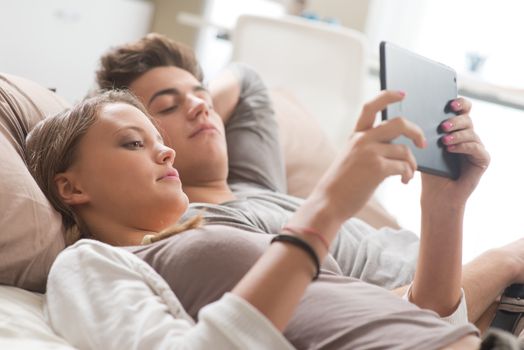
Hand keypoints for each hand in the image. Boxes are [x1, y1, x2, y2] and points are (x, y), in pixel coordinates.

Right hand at [312, 90, 425, 222]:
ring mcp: (369, 153)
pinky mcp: (377, 168)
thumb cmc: (342, 184)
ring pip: (404, 150)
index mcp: (356, 135)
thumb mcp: (351, 158)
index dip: (388, 96)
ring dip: (412, 164)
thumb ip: (370, 147)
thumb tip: (398, 147)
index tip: (403, 94)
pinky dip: (408, 174)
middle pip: (399, 123)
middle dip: (416, 132)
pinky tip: (403, 181)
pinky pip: (403, 166)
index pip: (371, 106)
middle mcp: (362, 140)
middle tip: (422, 143)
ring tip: (407, 175)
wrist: (329, 202)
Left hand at [421, 98, 489, 206]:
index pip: (462, 109)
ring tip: (444, 141)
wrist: (436, 195)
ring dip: (457, 135)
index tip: (450, 103)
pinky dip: (463, 147)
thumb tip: (415, 116)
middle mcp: (468, 136)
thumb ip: (425, 132)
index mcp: (456, 129)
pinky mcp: (482, 160)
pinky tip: (451, 149)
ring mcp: (477, 147)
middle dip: (455, 121)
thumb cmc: (429, 171)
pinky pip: (476, 148)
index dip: (459, 103)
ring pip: (471, 133)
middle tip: (442, 126)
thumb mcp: (424, 148)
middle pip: (467, 119)